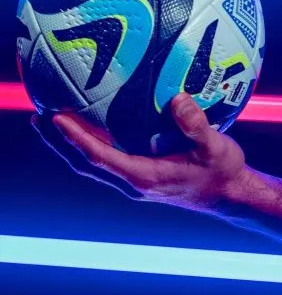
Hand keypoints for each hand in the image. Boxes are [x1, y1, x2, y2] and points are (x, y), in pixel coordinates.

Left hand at [33, 93, 246, 210]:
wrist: (230, 195)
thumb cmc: (222, 172)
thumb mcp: (215, 147)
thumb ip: (196, 125)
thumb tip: (177, 99)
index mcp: (145, 176)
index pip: (100, 157)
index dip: (76, 138)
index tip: (57, 119)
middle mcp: (133, 182)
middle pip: (86, 163)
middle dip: (60, 142)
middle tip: (39, 117)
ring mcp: (135, 181)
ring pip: (92, 163)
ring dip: (70, 145)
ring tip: (51, 123)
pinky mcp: (140, 176)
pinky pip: (106, 160)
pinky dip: (89, 145)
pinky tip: (87, 129)